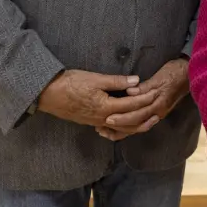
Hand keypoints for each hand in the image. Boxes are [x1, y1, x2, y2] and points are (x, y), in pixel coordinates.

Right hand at [36, 69, 158, 130]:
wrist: (48, 94)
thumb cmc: (70, 83)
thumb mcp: (95, 78)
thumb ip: (117, 82)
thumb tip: (136, 81)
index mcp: (106, 107)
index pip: (132, 105)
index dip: (145, 99)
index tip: (155, 93)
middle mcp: (103, 118)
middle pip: (130, 123)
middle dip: (145, 117)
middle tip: (158, 112)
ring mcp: (96, 122)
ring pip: (121, 128)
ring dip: (136, 125)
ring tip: (147, 120)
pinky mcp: (90, 121)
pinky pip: (112, 128)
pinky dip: (123, 127)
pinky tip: (126, 123)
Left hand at [95, 58, 189, 140]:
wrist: (189, 74)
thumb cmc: (174, 72)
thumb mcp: (159, 77)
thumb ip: (144, 87)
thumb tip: (130, 92)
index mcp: (158, 103)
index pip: (138, 114)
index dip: (123, 117)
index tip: (108, 118)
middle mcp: (158, 112)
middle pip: (137, 123)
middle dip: (120, 125)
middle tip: (103, 125)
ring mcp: (159, 113)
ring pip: (139, 126)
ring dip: (124, 130)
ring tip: (108, 131)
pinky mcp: (157, 112)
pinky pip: (143, 123)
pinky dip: (131, 127)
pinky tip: (121, 128)